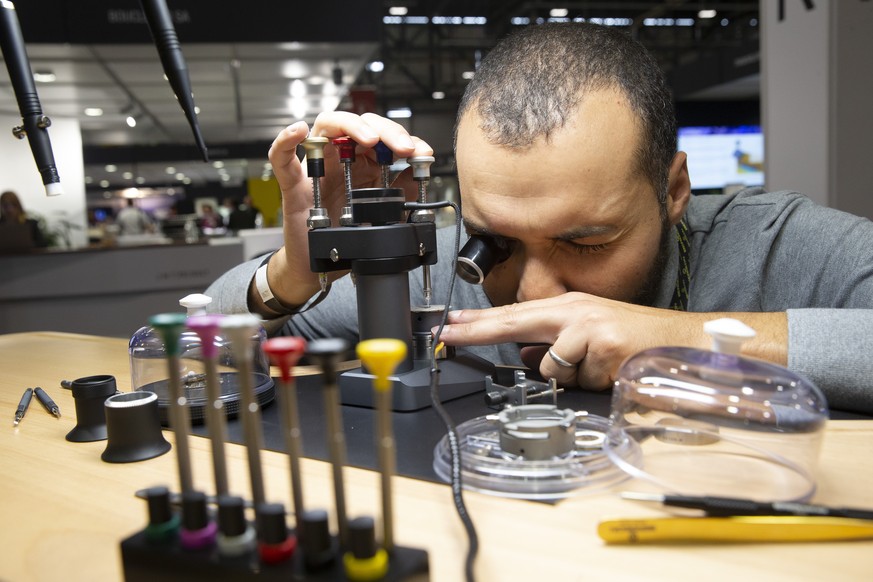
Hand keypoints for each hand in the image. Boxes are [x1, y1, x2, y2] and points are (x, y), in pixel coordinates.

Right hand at [259, 112, 433, 310]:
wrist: (317, 263)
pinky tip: (300, 131)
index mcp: (361, 162)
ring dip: (351, 126)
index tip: (423, 153)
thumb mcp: (380, 212)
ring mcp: (315, 166)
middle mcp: (339, 157)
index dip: (404, 139)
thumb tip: (418, 174)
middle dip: (386, 131)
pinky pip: (281, 157)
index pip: (382, 135)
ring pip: (326, 126)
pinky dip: (287, 140)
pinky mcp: (293, 184)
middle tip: (405, 148)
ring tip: (370, 139)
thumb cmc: (342, 235)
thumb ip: (400, 191)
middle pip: (360, 124)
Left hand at [435, 293, 786, 389]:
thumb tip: (527, 357)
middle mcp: (574, 311)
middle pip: (513, 321)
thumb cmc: (635, 341)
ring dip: (570, 377)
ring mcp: (587, 327)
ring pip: (549, 366)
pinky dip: (591, 384)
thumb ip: (555, 346)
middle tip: (448, 333)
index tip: (450, 324)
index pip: (514, 314)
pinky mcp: (601, 347)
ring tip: (597, 368)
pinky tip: (610, 372)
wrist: (681, 343)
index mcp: (568, 307)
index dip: (478, 321)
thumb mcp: (589, 337)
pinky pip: (577, 380)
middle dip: (478, 330)